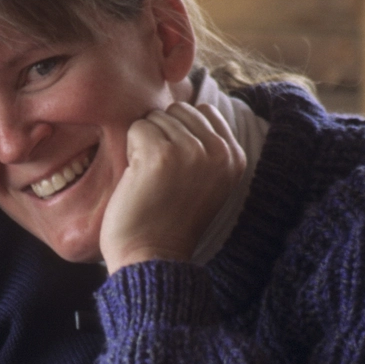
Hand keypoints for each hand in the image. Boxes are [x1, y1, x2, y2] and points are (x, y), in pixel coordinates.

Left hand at [99, 101, 245, 271]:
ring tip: (151, 180)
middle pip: (178, 110)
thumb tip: (183, 106)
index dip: (180, 132)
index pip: (203, 110)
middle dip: (161, 135)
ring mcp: (192, 151)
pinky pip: (137, 127)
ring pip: (155, 117)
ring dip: (144, 145)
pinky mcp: (161, 154)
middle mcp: (219, 151)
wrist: (152, 258)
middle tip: (160, 175)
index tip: (175, 167)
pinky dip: (130, 151)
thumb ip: (205, 146)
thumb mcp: (205, 181)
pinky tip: (138, 179)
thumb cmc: (168, 220)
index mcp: (234, 157)